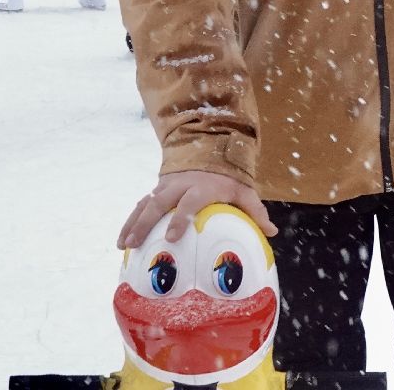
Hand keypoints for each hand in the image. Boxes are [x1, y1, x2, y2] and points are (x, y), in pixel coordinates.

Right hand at [118, 169, 276, 249]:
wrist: (207, 149)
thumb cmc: (226, 177)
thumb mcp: (242, 189)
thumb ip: (255, 209)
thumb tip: (272, 231)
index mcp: (201, 187)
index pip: (190, 202)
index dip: (181, 218)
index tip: (173, 236)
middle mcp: (180, 185)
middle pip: (160, 202)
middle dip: (146, 223)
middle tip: (135, 244)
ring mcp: (166, 186)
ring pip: (146, 204)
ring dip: (133, 223)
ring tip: (123, 245)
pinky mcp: (157, 189)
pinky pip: (140, 205)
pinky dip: (130, 220)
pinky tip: (121, 240)